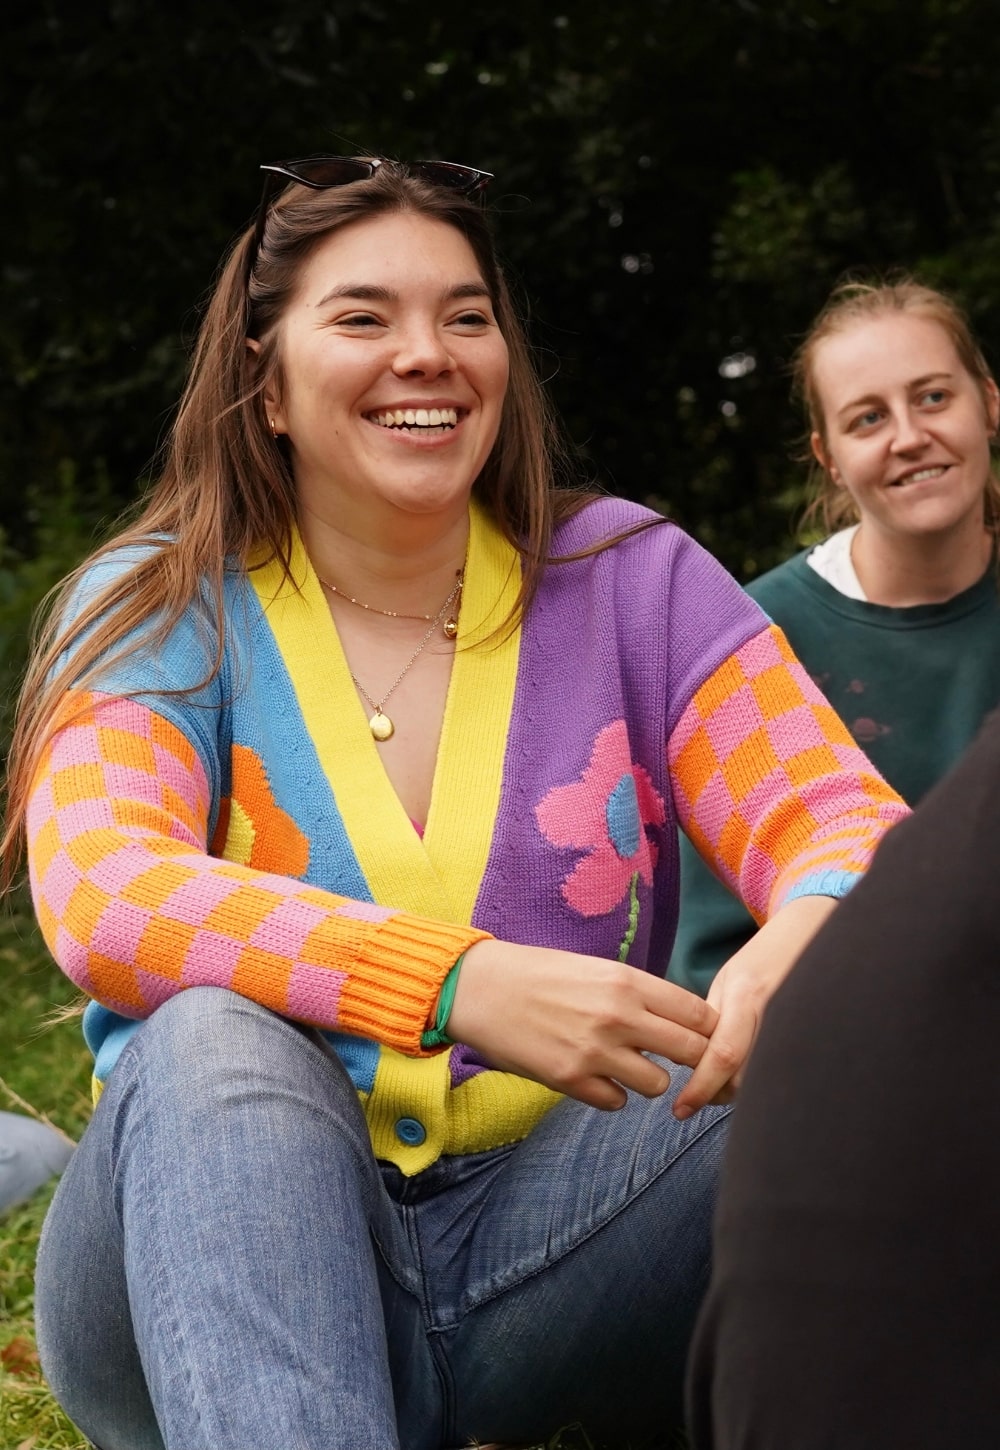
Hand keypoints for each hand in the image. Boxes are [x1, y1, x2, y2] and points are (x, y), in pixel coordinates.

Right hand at [447, 938, 717, 1109]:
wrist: (479, 988)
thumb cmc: (537, 974)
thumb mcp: (595, 969)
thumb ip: (637, 994)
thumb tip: (678, 1022)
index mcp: (627, 981)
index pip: (698, 1013)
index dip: (708, 1030)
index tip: (703, 1037)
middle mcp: (618, 1015)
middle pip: (693, 1052)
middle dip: (694, 1062)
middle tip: (680, 1063)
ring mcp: (595, 1051)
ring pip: (659, 1085)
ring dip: (648, 1079)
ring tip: (624, 1066)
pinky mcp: (570, 1079)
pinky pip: (617, 1102)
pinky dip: (611, 1094)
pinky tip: (593, 1077)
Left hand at [672, 894, 838, 1117]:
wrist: (815, 934)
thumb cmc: (763, 960)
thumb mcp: (728, 980)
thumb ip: (711, 1021)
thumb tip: (685, 1062)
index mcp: (748, 996)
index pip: (722, 1055)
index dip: (700, 1088)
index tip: (680, 1109)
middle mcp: (777, 1013)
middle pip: (745, 1078)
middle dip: (717, 1094)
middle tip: (699, 1096)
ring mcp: (801, 1027)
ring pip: (765, 1082)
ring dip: (739, 1092)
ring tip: (721, 1083)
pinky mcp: (817, 1039)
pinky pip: (785, 1074)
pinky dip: (764, 1084)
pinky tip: (751, 1076)